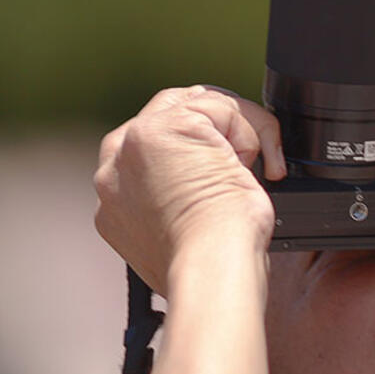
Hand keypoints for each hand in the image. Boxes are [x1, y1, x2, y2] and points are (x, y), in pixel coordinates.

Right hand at [93, 85, 286, 293]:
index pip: (155, 149)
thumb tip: (202, 200)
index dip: (199, 153)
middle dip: (218, 131)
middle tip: (250, 162)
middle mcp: (114, 165)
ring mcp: (135, 141)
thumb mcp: (180, 236)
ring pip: (198, 104)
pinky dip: (255, 130)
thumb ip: (174, 207)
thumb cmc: (208, 265)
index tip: (230, 173)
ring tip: (254, 170)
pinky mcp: (169, 126)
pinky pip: (223, 106)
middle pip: (171, 114)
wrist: (211, 269)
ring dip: (237, 133)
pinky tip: (260, 165)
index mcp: (114, 195)